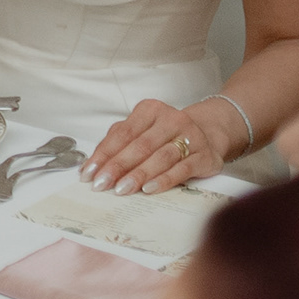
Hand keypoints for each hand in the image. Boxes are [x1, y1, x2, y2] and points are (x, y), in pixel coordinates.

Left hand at [84, 96, 231, 195]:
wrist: (209, 134)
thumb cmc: (166, 134)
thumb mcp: (142, 130)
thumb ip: (119, 141)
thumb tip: (93, 164)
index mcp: (151, 110)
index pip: (122, 133)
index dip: (104, 153)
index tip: (89, 172)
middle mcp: (172, 120)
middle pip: (140, 145)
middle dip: (117, 167)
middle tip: (101, 184)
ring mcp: (191, 137)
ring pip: (160, 157)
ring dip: (138, 175)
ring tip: (121, 189)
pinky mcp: (205, 156)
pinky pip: (182, 169)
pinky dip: (163, 180)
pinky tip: (148, 189)